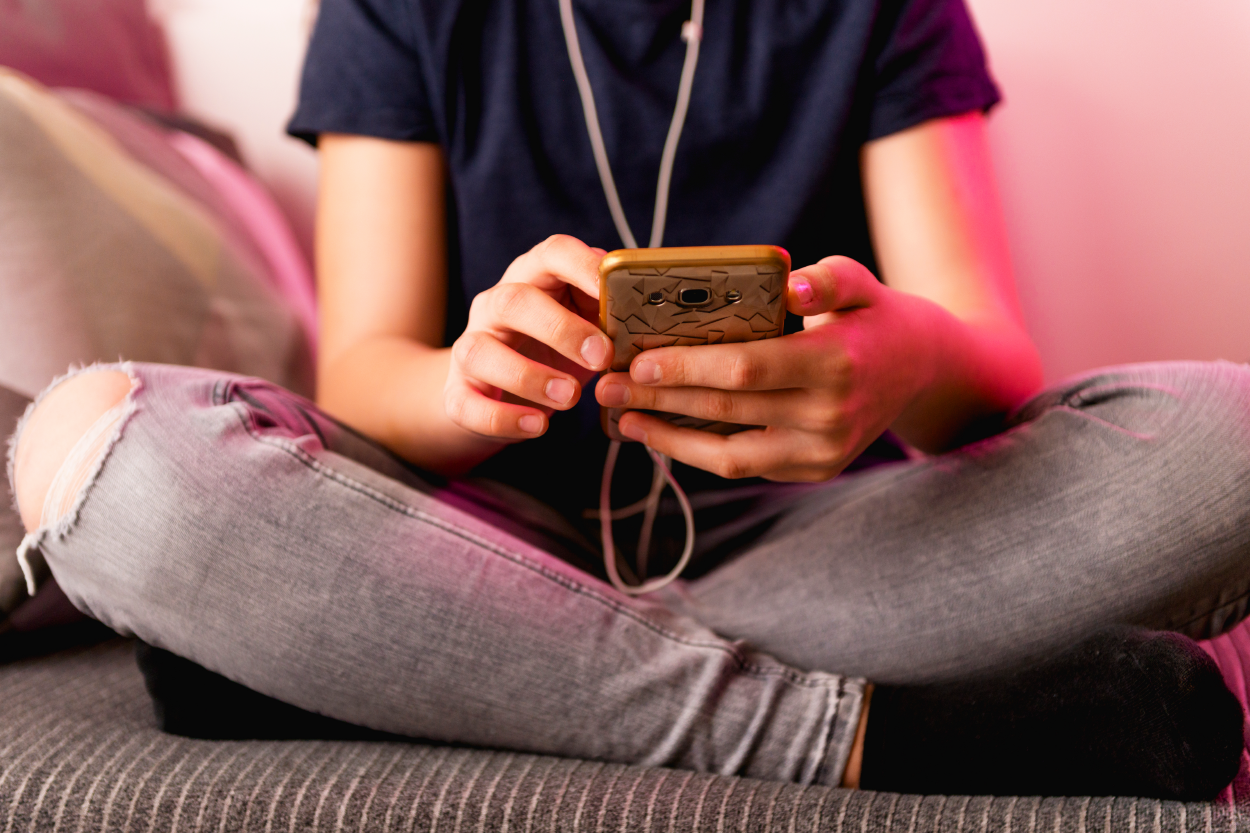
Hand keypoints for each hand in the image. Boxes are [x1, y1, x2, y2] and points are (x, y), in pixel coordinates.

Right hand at [445, 235, 614, 438]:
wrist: (497, 392)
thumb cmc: (556, 351)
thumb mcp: (588, 326)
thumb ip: (612, 315)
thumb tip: (654, 314)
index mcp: (534, 279)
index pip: (553, 253)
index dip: (582, 266)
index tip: (611, 290)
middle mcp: (495, 306)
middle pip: (514, 301)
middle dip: (560, 328)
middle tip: (600, 357)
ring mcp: (471, 347)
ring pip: (482, 351)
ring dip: (528, 375)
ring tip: (569, 398)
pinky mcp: (457, 391)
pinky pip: (468, 403)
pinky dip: (503, 417)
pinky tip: (538, 425)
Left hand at [593, 256, 937, 480]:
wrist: (920, 370)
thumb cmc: (873, 316)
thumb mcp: (860, 282)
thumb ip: (827, 279)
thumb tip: (791, 282)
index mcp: (835, 362)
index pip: (745, 370)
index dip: (687, 368)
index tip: (638, 360)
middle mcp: (829, 415)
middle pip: (726, 411)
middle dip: (659, 399)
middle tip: (606, 386)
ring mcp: (821, 452)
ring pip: (729, 454)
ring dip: (667, 437)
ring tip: (621, 417)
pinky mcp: (813, 470)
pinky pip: (744, 465)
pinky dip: (697, 452)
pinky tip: (660, 432)